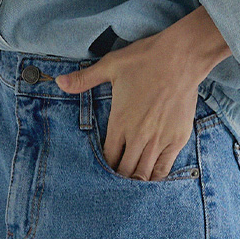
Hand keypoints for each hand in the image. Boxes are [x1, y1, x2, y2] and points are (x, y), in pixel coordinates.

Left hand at [54, 5, 230, 180]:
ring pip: (143, 174)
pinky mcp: (178, 138)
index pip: (107, 158)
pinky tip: (151, 178)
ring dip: (135, 180)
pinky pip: (164, 168)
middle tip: (116, 176)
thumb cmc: (145, 59)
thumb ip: (84, 79)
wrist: (181, 57)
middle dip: (118, 176)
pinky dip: (156, 177)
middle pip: (124, 171)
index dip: (103, 167)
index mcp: (120, 121)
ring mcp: (159, 139)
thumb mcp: (110, 65)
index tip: (102, 168)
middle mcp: (138, 136)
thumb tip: (58, 82)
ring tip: (131, 181)